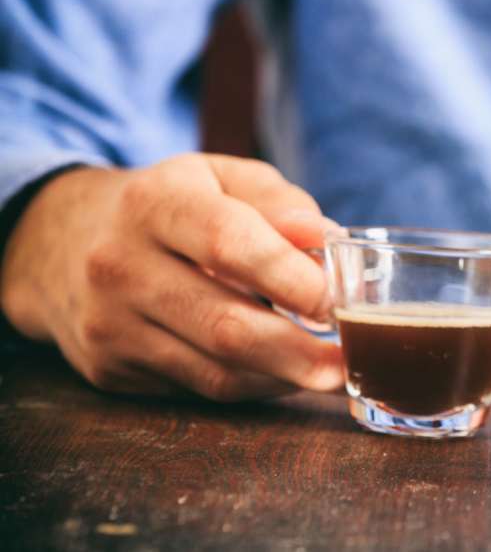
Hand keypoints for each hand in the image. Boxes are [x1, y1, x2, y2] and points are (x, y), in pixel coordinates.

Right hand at [0, 154, 343, 400]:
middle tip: (352, 357)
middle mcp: (121, 264)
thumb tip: (328, 241)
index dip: (292, 278)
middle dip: (300, 351)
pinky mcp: (110, 368)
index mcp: (154, 203)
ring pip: (215, 371)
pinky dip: (253, 385)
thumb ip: (279, 201)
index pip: (230, 244)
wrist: (62, 243)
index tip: (340, 300)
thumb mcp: (220, 177)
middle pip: (225, 325)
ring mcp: (110, 323)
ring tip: (332, 370)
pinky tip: (284, 372)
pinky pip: (198, 388)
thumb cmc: (171, 205)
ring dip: (285, 377)